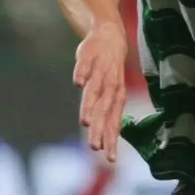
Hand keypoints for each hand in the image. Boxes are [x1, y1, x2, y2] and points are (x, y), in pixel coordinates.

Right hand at [73, 22, 127, 159]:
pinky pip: (84, 65)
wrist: (111, 36)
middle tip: (94, 147)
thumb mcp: (112, 95)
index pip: (115, 122)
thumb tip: (103, 144)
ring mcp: (100, 70)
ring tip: (85, 121)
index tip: (109, 158)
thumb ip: (106, 117)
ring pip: (96, 90)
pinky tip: (77, 82)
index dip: (112, 139)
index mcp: (117, 97)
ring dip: (90, 105)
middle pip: (104, 111)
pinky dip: (82, 73)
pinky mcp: (88, 56)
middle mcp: (111, 86)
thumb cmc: (109, 73)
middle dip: (99, 130)